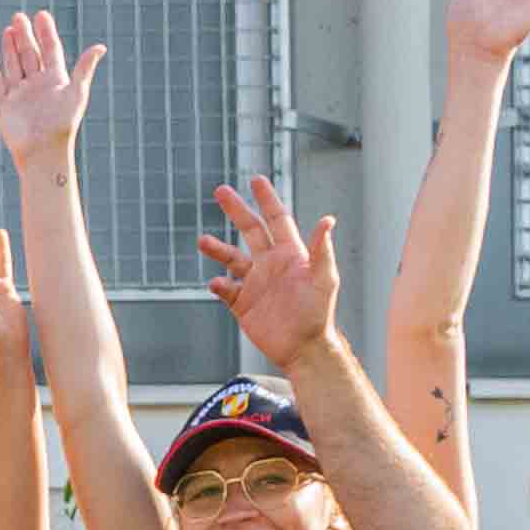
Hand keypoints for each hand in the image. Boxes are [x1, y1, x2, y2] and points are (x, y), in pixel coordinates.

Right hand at [0, 10, 100, 164]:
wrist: (43, 152)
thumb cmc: (63, 124)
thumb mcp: (76, 92)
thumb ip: (85, 68)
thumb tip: (101, 47)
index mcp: (55, 79)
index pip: (50, 50)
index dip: (46, 33)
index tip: (41, 15)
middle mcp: (37, 84)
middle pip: (30, 54)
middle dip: (25, 36)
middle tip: (19, 17)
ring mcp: (20, 94)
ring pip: (14, 66)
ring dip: (9, 49)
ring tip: (8, 30)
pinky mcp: (5, 106)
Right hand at [193, 177, 341, 367]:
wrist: (303, 349)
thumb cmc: (319, 314)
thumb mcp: (324, 279)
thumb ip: (322, 250)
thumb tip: (327, 220)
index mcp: (290, 254)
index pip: (277, 219)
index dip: (267, 199)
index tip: (255, 180)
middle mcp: (270, 264)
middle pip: (250, 230)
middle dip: (236, 210)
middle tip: (220, 190)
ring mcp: (255, 284)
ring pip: (231, 259)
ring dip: (217, 248)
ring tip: (202, 241)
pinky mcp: (243, 305)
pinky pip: (226, 290)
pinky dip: (219, 284)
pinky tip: (215, 282)